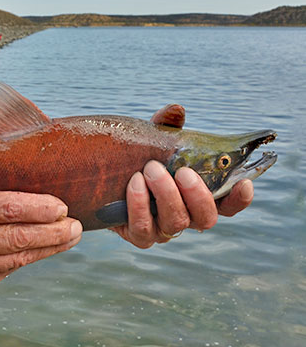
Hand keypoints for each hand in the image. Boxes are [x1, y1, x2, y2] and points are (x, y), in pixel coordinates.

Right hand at [0, 191, 81, 295]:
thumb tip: (30, 172)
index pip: (1, 207)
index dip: (36, 207)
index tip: (61, 205)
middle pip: (16, 236)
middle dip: (53, 231)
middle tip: (76, 224)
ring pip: (20, 256)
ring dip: (51, 245)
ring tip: (72, 234)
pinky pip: (12, 268)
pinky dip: (34, 255)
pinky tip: (49, 246)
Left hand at [109, 104, 254, 247]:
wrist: (103, 178)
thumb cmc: (139, 159)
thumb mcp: (154, 141)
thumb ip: (167, 127)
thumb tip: (176, 110)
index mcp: (198, 197)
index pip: (228, 205)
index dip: (239, 199)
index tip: (244, 182)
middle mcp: (186, 217)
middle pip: (206, 218)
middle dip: (196, 193)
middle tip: (182, 171)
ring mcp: (164, 230)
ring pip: (176, 222)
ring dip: (166, 194)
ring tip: (150, 169)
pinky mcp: (140, 236)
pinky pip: (143, 227)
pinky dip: (140, 204)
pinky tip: (134, 184)